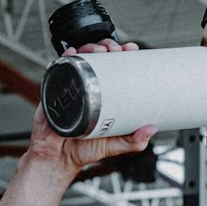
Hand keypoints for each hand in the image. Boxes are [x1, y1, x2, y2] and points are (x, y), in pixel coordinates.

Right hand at [30, 38, 156, 169]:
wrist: (58, 158)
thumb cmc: (84, 150)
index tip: (132, 49)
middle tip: (116, 49)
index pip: (115, 69)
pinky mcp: (55, 91)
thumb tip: (152, 129)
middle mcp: (88, 88)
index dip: (123, 55)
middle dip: (108, 46)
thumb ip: (134, 141)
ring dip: (90, 48)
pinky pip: (59, 70)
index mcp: (104, 96)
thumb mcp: (114, 145)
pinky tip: (72, 53)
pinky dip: (65, 58)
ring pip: (80, 60)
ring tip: (99, 50)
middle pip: (98, 59)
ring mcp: (71, 87)